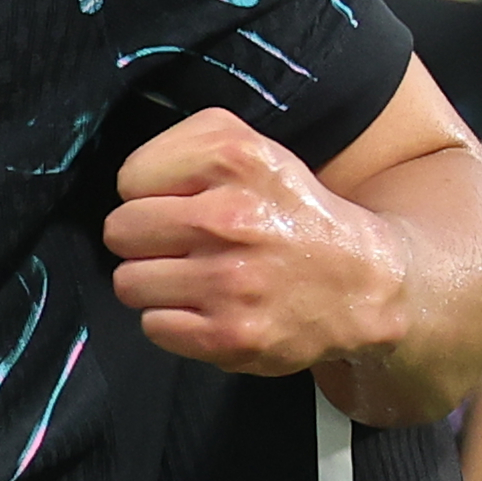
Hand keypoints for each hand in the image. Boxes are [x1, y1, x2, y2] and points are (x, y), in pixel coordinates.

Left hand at [105, 107, 404, 374]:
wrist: (361, 283)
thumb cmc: (291, 212)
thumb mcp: (252, 147)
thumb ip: (187, 144)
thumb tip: (131, 183)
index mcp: (233, 160)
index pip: (130, 178)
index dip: (148, 191)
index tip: (180, 201)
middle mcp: (229, 219)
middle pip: (120, 232)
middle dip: (143, 238)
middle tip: (179, 243)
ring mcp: (229, 282)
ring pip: (129, 282)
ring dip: (154, 282)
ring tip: (192, 276)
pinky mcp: (230, 336)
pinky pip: (153, 326)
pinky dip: (172, 321)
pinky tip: (205, 307)